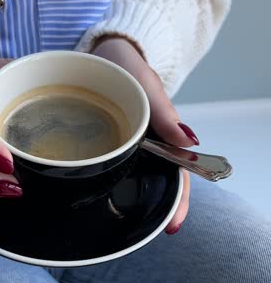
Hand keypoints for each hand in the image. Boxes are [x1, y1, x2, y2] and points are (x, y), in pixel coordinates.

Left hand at [91, 37, 199, 233]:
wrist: (100, 50)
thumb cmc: (125, 66)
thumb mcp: (146, 85)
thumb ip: (163, 113)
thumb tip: (190, 143)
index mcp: (159, 134)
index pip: (176, 174)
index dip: (178, 201)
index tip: (173, 224)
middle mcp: (141, 144)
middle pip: (154, 181)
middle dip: (155, 207)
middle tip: (148, 232)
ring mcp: (121, 144)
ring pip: (130, 176)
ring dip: (129, 198)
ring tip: (119, 224)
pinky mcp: (100, 141)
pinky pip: (105, 164)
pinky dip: (101, 181)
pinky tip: (91, 196)